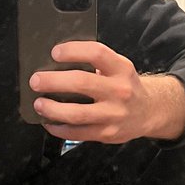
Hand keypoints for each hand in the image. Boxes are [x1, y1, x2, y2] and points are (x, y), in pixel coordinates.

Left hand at [29, 42, 184, 143]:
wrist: (149, 111)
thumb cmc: (125, 86)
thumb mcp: (118, 68)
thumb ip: (95, 63)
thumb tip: (56, 62)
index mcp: (121, 69)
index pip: (97, 53)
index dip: (73, 51)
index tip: (55, 52)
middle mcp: (120, 91)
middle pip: (82, 83)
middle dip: (53, 81)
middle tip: (36, 81)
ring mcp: (114, 114)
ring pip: (77, 113)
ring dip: (52, 109)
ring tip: (39, 104)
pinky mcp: (107, 133)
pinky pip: (77, 133)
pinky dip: (58, 128)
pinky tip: (49, 122)